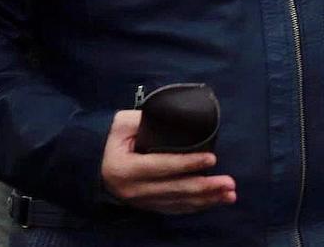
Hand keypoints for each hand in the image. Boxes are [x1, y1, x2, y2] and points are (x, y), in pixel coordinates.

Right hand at [100, 110, 236, 214]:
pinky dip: (196, 206)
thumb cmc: (111, 141)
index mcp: (126, 168)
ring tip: (230, 194)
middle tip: (230, 183)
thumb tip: (173, 115)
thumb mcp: (121, 124)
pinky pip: (176, 209)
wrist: (93, 166)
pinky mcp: (149, 207)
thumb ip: (145, 120)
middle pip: (175, 190)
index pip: (163, 166)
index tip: (212, 159)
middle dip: (206, 187)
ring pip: (179, 203)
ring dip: (207, 199)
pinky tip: (214, 202)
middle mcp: (134, 190)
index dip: (188, 163)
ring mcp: (142, 202)